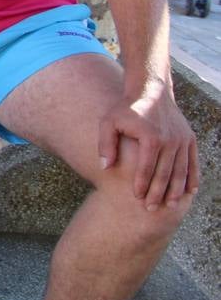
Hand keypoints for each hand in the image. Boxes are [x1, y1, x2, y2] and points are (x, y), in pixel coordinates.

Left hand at [98, 85, 198, 210]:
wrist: (151, 90)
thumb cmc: (126, 108)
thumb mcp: (109, 122)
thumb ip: (106, 144)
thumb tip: (105, 167)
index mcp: (151, 137)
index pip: (146, 168)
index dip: (142, 185)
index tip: (137, 198)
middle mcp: (170, 140)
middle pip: (165, 174)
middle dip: (158, 193)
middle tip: (151, 209)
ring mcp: (182, 140)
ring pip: (181, 171)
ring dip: (176, 190)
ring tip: (170, 206)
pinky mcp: (189, 138)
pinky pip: (192, 162)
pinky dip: (192, 177)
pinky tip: (189, 192)